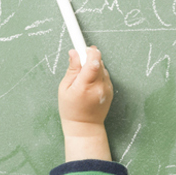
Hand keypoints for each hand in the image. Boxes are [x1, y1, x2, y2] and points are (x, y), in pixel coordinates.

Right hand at [58, 47, 112, 161]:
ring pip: (102, 67)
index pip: (93, 62)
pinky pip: (104, 75)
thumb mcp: (64, 88)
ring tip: (84, 78)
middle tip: (80, 64)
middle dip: (89, 58)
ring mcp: (107, 89)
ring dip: (93, 67)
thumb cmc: (71, 110)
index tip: (84, 47)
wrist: (85, 127)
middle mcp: (99, 86)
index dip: (89, 51)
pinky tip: (90, 84)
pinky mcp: (110, 90)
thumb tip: (75, 52)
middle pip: (98, 62)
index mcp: (85, 86)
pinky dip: (97, 74)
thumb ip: (72, 69)